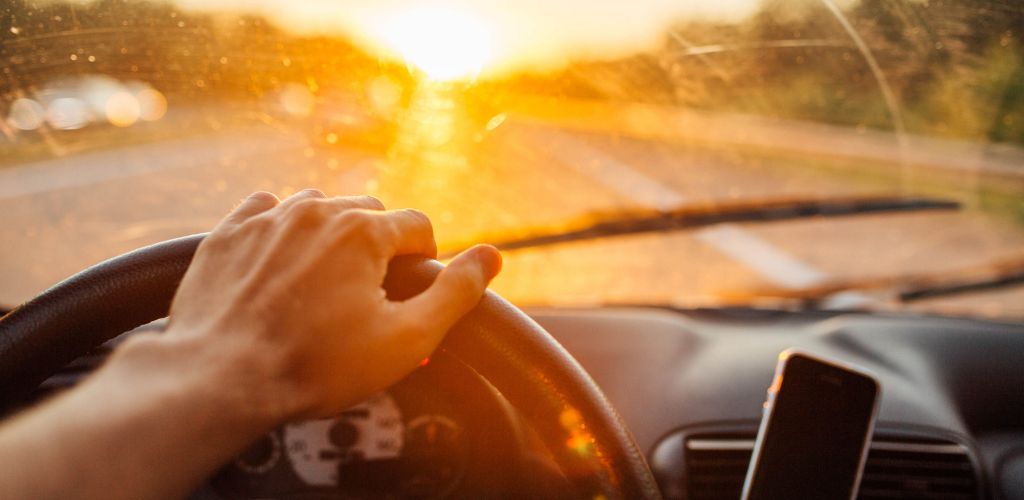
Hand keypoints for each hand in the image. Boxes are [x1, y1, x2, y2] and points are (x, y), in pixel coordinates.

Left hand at [162, 189, 500, 420]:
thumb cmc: (316, 365)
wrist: (220, 377)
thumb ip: (455, 293)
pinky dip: (280, 230)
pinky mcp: (228, 233)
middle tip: (368, 292)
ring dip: (329, 235)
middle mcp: (316, 210)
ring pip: (317, 208)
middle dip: (377, 245)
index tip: (409, 290)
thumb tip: (491, 256)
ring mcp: (267, 218)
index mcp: (363, 231)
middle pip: (368, 212)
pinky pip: (265, 211)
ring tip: (323, 282)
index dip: (424, 260)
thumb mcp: (405, 338)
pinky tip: (279, 266)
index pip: (417, 226)